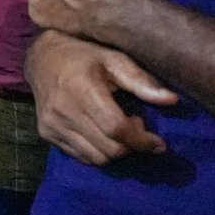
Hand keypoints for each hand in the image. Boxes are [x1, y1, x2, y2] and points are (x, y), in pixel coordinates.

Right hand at [25, 30, 176, 164]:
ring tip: (119, 130)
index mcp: (82, 89)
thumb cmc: (85, 56)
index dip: (141, 140)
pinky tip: (102, 133)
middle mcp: (63, 110)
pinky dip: (98, 152)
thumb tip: (172, 100)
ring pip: (96, 158)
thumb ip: (142, 82)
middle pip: (108, 148)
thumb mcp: (115, 60)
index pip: (116, 128)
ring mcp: (51, 124)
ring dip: (115, 151)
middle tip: (137, 127)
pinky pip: (80, 156)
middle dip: (131, 146)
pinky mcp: (45, 133)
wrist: (42, 58)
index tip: (158, 143)